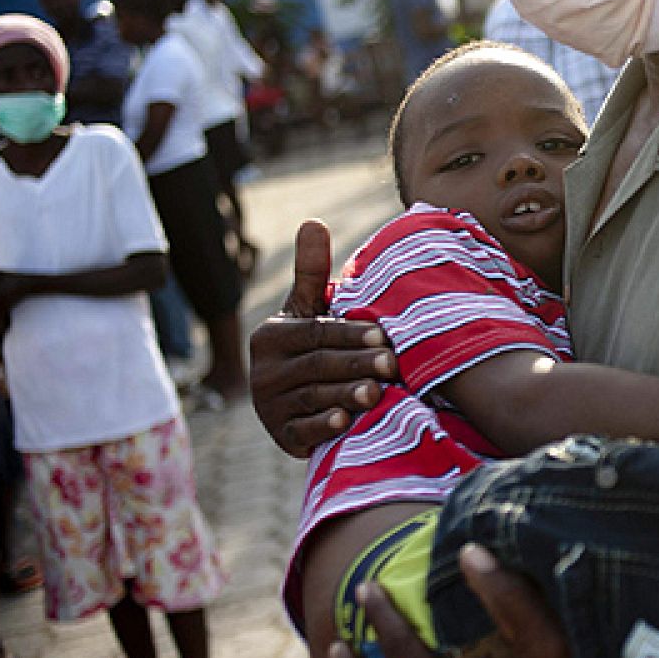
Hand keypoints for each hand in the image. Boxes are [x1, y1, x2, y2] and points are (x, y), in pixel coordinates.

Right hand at [250, 220, 395, 457]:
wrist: (296, 402)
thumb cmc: (311, 345)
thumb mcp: (306, 310)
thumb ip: (311, 272)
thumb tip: (313, 221)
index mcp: (272, 336)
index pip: (317, 332)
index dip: (350, 334)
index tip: (383, 335)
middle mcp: (265, 372)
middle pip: (318, 365)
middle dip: (356, 364)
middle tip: (393, 365)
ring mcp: (271, 406)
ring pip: (313, 397)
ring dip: (346, 395)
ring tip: (377, 393)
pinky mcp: (282, 436)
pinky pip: (302, 431)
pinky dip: (322, 428)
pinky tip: (344, 423)